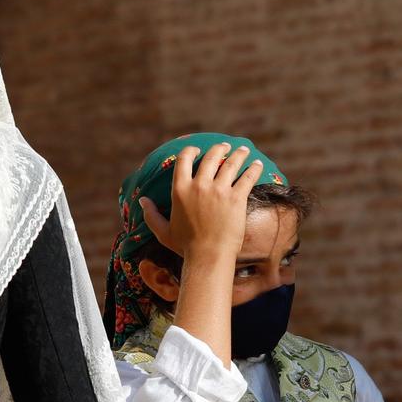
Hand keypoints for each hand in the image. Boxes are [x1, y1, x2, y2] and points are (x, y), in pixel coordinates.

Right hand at [139, 141, 262, 261]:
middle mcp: (199, 185)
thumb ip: (151, 215)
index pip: (183, 160)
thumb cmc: (185, 246)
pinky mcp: (236, 198)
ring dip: (239, 154)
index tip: (197, 149)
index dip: (191, 151)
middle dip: (220, 148)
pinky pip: (247, 178)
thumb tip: (142, 201)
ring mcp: (219, 190)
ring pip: (231, 164)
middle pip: (211, 157)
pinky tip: (258, 164)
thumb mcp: (163, 231)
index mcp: (180, 189)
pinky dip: (254, 169)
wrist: (208, 256)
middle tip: (226, 146)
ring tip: (243, 150)